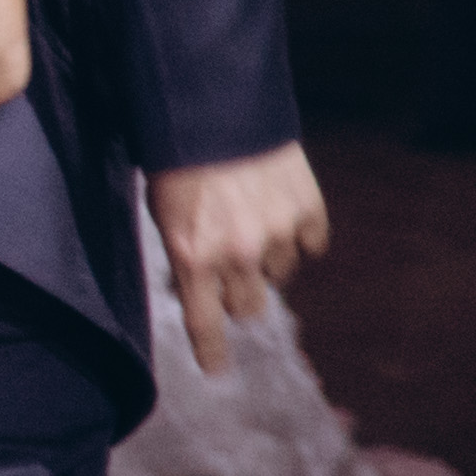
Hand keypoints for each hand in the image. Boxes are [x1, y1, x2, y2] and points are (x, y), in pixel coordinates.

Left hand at [146, 141, 329, 375]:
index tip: (218, 371)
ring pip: (280, 273)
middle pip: (249, 306)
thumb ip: (185, 252)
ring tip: (252, 220)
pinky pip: (312, 244)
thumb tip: (198, 285)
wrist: (213, 104)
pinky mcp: (308, 209)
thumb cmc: (176, 156)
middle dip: (240, 295)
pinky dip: (300, 235)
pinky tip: (284, 211)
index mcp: (191, 255)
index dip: (212, 350)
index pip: (203, 321)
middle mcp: (237, 253)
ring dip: (268, 259)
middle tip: (234, 270)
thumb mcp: (163, 211)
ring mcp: (277, 233)